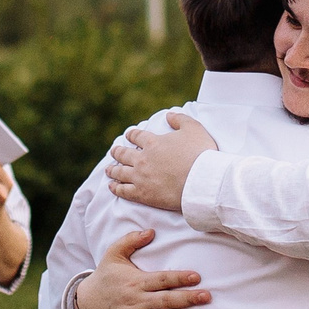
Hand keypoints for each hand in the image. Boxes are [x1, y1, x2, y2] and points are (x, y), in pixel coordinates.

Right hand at [73, 228, 210, 308]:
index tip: (196, 277)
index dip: (179, 278)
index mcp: (136, 281)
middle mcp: (137, 300)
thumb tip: (151, 231)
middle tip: (206, 297)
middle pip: (166, 299)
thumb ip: (131, 240)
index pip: (161, 279)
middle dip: (187, 298)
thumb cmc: (105, 277)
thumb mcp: (113, 254)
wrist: (86, 304)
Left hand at [105, 113, 219, 211]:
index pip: (137, 136)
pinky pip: (124, 190)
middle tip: (114, 151)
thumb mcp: (193, 128)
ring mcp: (140, 177)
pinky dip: (116, 188)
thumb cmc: (200, 154)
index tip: (128, 135)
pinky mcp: (142, 194)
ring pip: (120, 172)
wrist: (201, 181)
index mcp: (152, 142)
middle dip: (118, 152)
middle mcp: (142, 159)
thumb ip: (180, 119)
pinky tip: (112, 186)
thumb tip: (168, 115)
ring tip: (108, 169)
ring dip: (113, 170)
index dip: (132, 135)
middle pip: (124, 154)